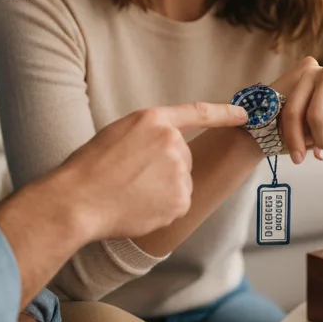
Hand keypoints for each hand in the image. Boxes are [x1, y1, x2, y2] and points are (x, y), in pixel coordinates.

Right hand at [64, 102, 247, 241]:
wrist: (78, 201)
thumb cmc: (89, 169)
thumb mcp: (118, 134)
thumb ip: (148, 136)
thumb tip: (167, 150)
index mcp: (153, 119)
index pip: (198, 112)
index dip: (224, 113)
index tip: (244, 115)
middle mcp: (172, 142)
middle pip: (183, 157)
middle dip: (165, 168)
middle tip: (132, 178)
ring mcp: (179, 171)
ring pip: (181, 181)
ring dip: (163, 189)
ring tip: (131, 193)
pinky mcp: (180, 198)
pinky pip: (178, 203)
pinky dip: (163, 208)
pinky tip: (139, 207)